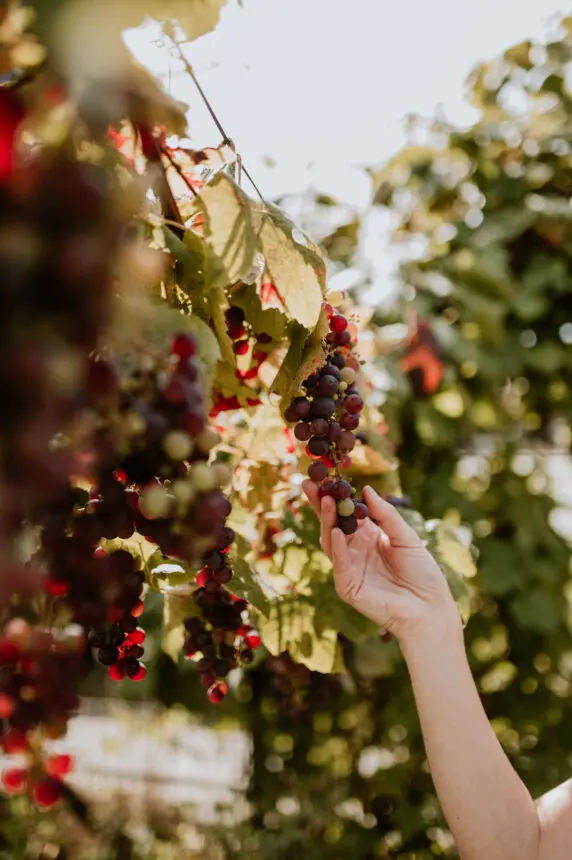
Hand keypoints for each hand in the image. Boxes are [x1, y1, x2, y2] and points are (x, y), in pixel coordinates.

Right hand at [302, 481, 461, 646]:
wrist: (430, 608)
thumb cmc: (422, 572)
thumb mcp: (406, 536)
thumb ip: (385, 514)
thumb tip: (366, 489)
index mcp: (368, 537)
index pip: (345, 514)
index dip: (334, 497)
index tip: (323, 478)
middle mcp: (355, 551)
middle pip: (332, 525)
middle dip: (320, 505)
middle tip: (310, 485)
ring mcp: (349, 570)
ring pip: (331, 542)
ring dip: (328, 522)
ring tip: (326, 502)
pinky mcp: (348, 587)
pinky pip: (340, 565)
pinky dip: (338, 548)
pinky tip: (337, 531)